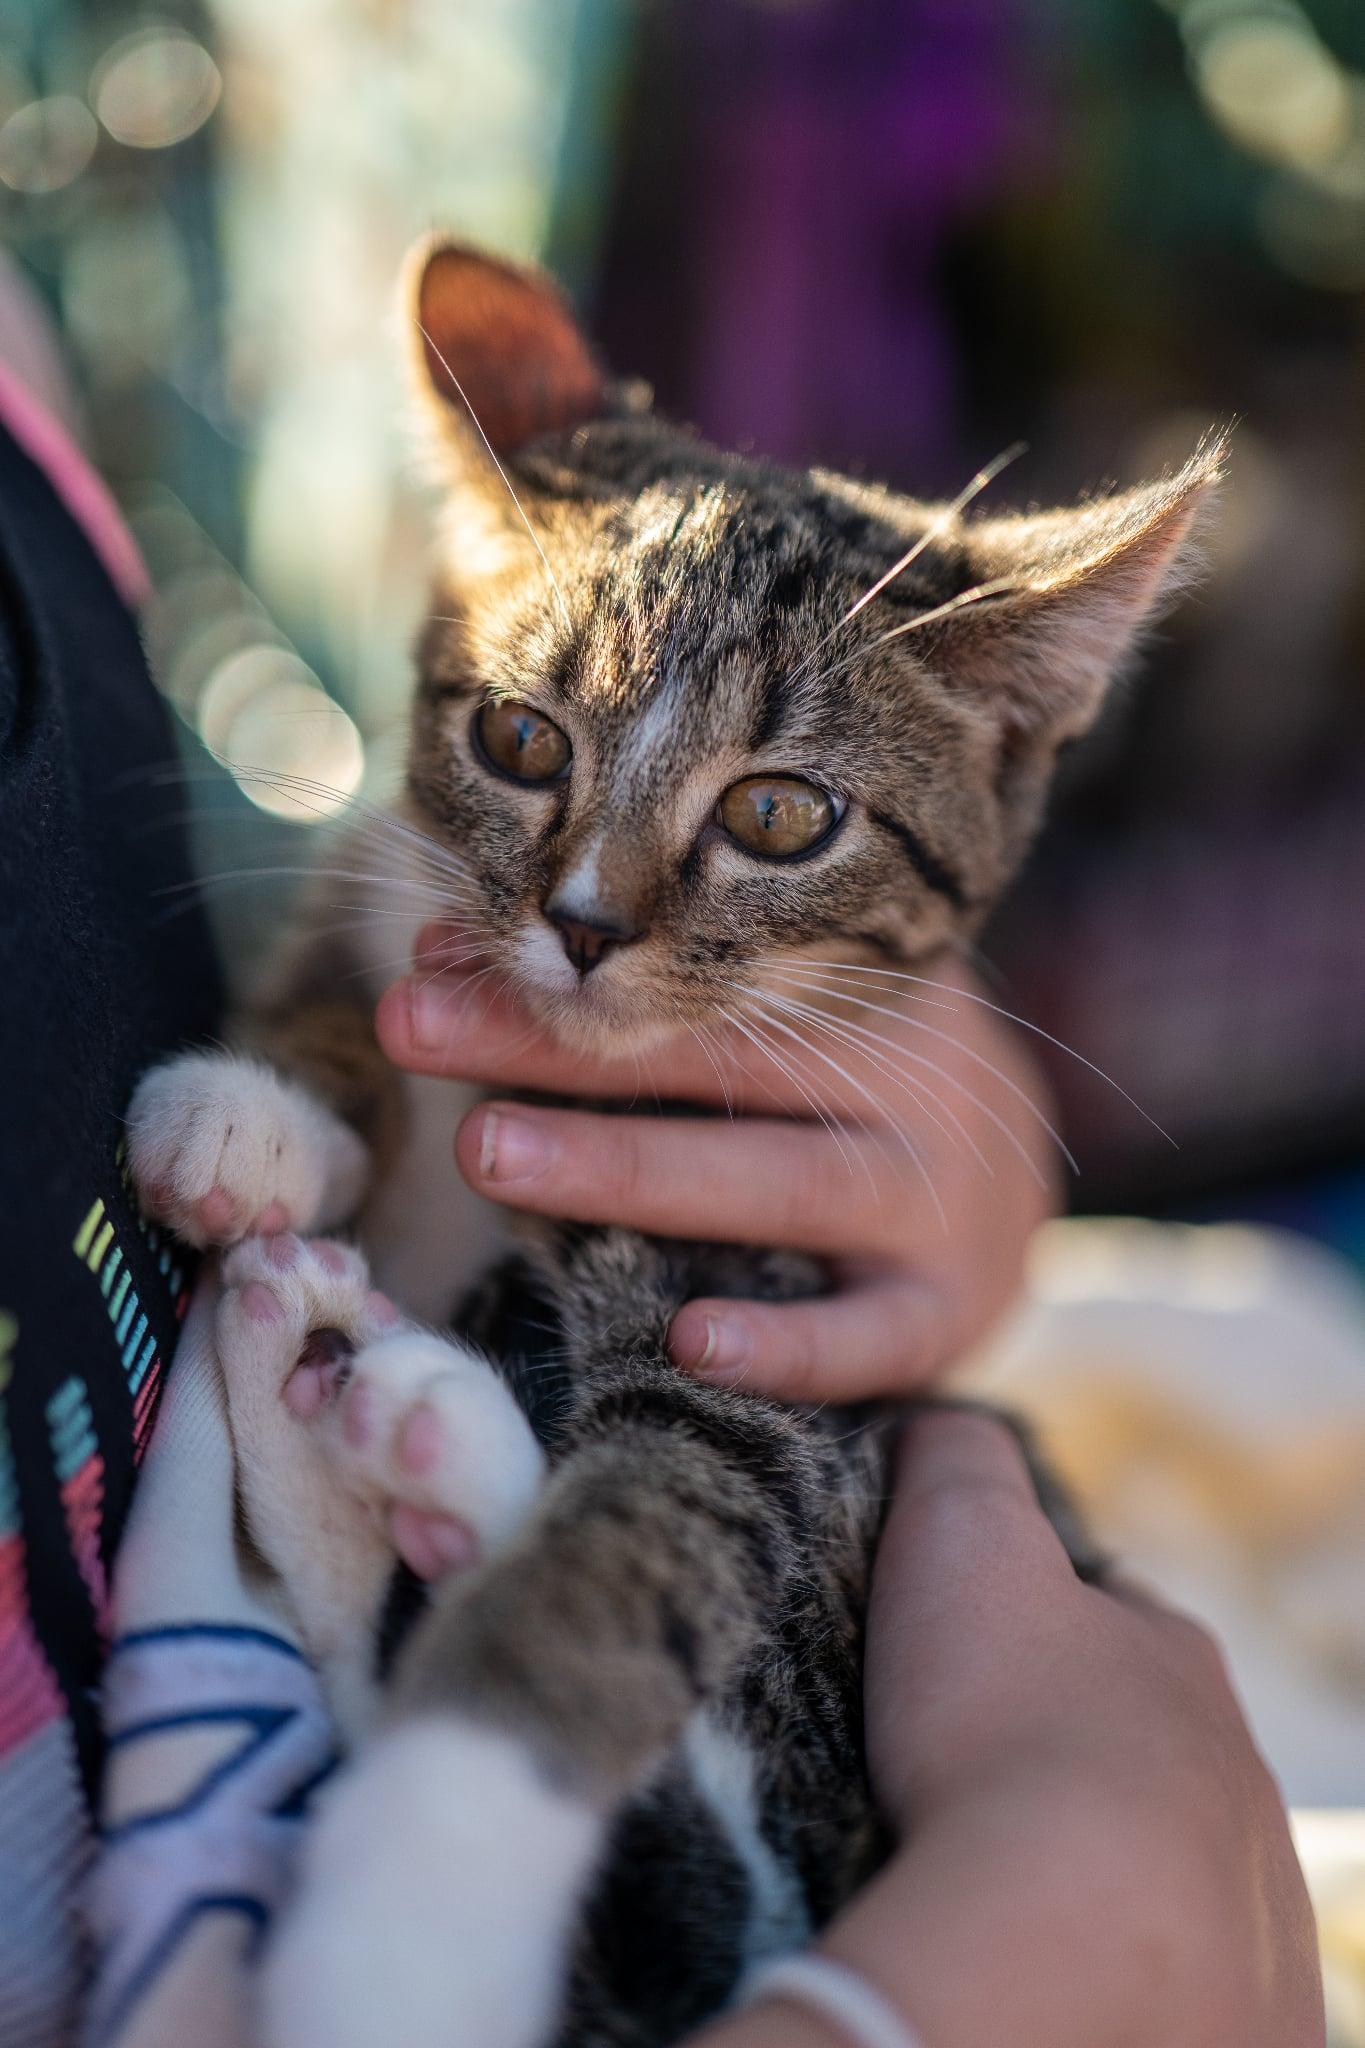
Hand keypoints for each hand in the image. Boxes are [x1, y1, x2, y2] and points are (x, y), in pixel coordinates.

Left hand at [375, 929, 1058, 1397]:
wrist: (1014, 1184)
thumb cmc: (844, 1084)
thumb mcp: (772, 1019)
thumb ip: (632, 998)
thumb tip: (442, 960)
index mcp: (858, 985)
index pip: (698, 968)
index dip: (563, 967)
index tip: (432, 960)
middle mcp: (903, 1078)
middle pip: (721, 1056)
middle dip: (557, 1044)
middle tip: (414, 1026)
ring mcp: (935, 1198)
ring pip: (779, 1183)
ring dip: (626, 1169)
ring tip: (488, 1152)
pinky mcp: (948, 1310)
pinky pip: (869, 1337)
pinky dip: (786, 1345)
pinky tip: (689, 1343)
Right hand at [695, 1410, 1323, 2047]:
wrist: (1073, 1944)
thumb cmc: (1011, 1726)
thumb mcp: (962, 1540)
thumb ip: (956, 1459)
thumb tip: (937, 1414)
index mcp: (1177, 1665)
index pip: (1119, 1627)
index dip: (1043, 1633)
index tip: (970, 1662)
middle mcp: (1241, 1785)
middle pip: (1155, 1759)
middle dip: (1081, 1766)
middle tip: (969, 1792)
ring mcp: (1258, 1915)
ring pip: (1182, 1879)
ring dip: (1108, 1880)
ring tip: (1004, 1897)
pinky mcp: (1245, 2026)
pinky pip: (1183, 1990)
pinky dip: (1124, 1972)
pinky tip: (1055, 1970)